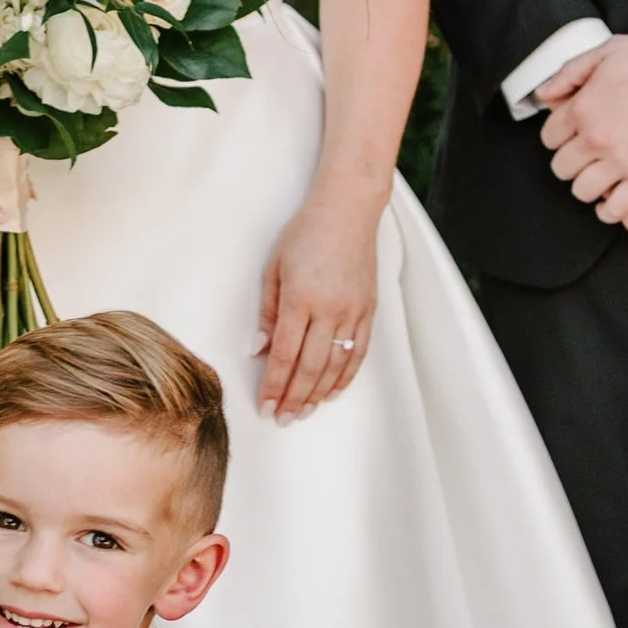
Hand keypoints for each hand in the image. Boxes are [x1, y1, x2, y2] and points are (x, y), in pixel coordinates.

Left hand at [255, 187, 379, 421]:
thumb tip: (259, 349)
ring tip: (304, 412)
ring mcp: (352, 311)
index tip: (266, 406)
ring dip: (318, 393)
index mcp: (300, 300)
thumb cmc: (306, 233)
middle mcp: (329, 310)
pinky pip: (358, 351)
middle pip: (310, 368)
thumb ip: (267, 311)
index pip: (284, 355)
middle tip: (283, 419)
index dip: (274, 386)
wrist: (348, 209)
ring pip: (336, 365)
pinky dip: (346, 376)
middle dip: (294, 398)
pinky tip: (333, 391)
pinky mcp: (368, 309)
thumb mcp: (274, 268)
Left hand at [537, 36, 627, 229]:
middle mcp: (598, 139)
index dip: (561, 134)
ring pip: (583, 190)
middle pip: (562, 167)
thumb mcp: (613, 51)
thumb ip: (573, 71)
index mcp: (585, 108)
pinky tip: (617, 194)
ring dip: (591, 183)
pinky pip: (612, 210)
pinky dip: (611, 207)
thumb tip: (543, 92)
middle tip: (589, 153)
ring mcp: (621, 162)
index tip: (572, 133)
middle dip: (574, 160)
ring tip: (604, 173)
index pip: (550, 136)